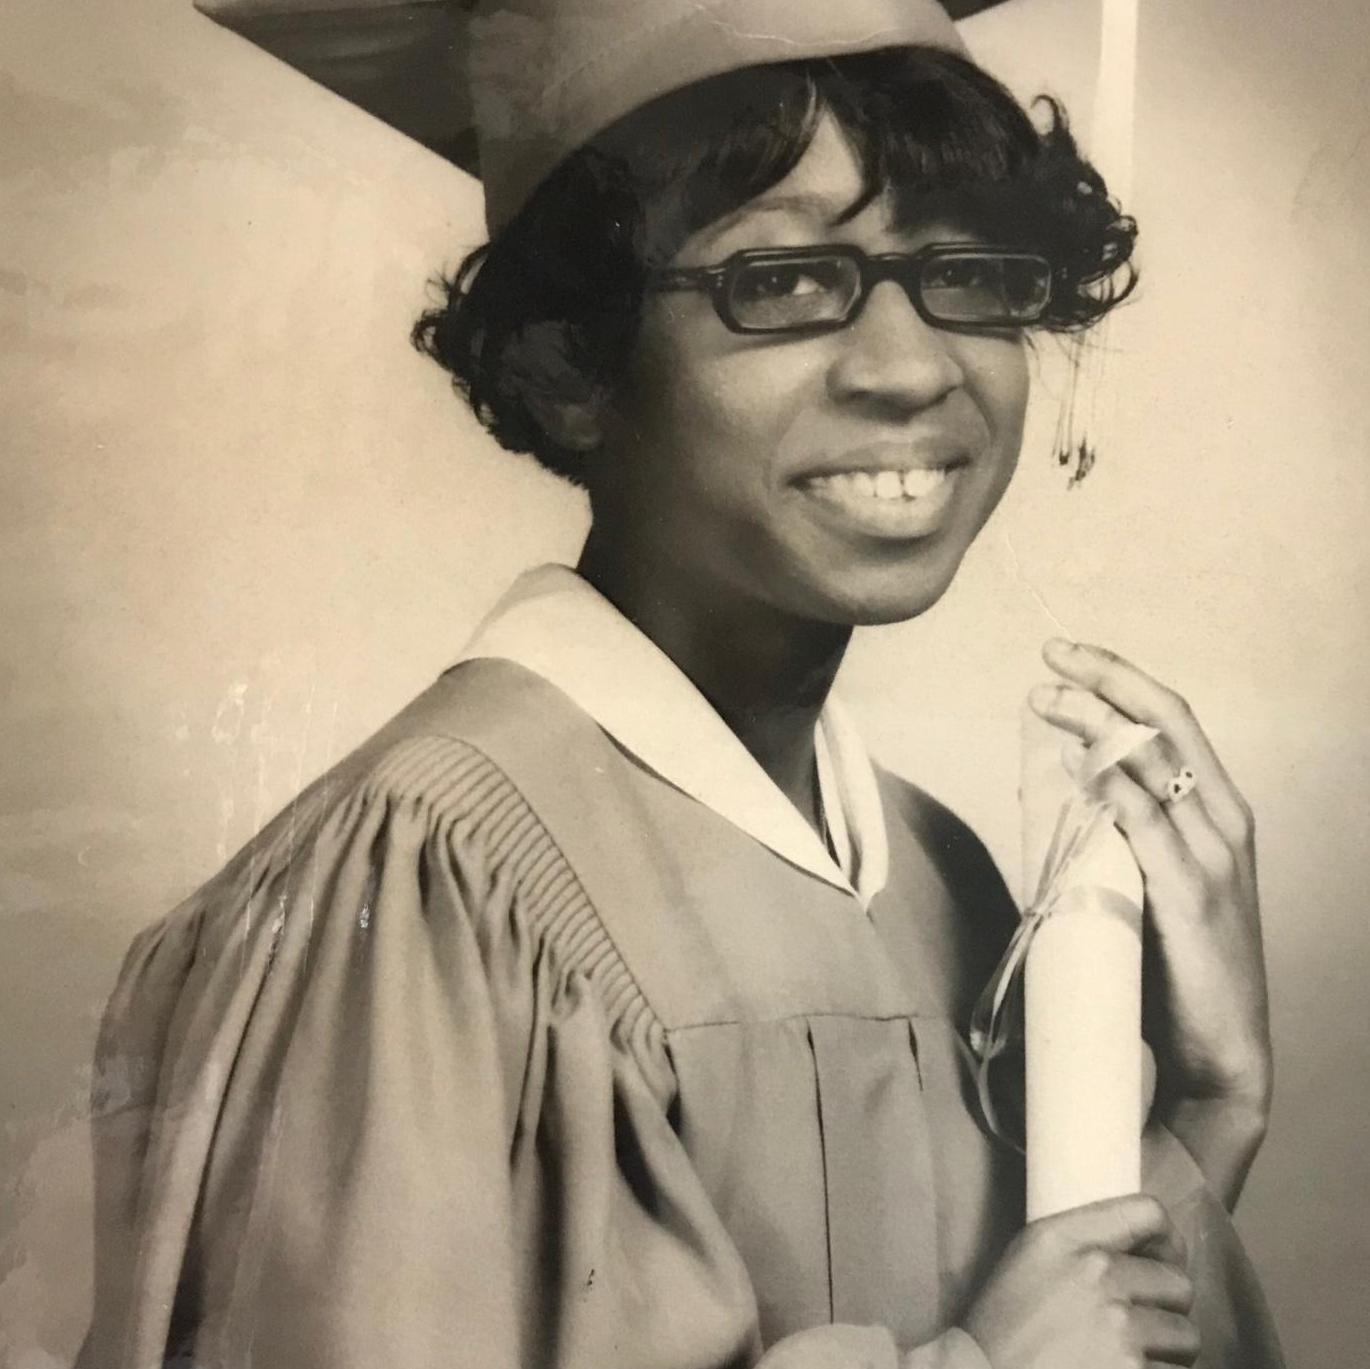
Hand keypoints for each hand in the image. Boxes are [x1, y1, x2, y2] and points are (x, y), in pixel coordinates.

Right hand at [961, 1194, 1198, 1367]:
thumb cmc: (1002, 1327)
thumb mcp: (1027, 1260)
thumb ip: (1079, 1242)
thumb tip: (1140, 1248)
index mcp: (1067, 1237)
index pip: (1149, 1213)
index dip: (1166, 1240)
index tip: (1159, 1261)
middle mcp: (1098, 1274)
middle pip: (1179, 1283)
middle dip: (1166, 1306)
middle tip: (1141, 1324)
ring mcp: (1120, 1329)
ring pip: (1186, 1336)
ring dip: (1167, 1350)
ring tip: (1132, 1358)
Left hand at [1028, 639, 1271, 1199]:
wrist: (1218, 1058)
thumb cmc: (1177, 970)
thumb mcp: (1153, 884)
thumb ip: (1122, 837)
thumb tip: (1063, 789)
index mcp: (1220, 815)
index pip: (1174, 722)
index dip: (1122, 680)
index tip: (1069, 658)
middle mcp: (1224, 824)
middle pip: (1167, 722)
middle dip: (1108, 677)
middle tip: (1052, 653)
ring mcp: (1212, 858)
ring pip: (1155, 762)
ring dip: (1096, 722)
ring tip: (1046, 699)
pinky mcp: (1189, 896)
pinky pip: (1147, 824)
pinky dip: (1113, 786)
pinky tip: (1082, 763)